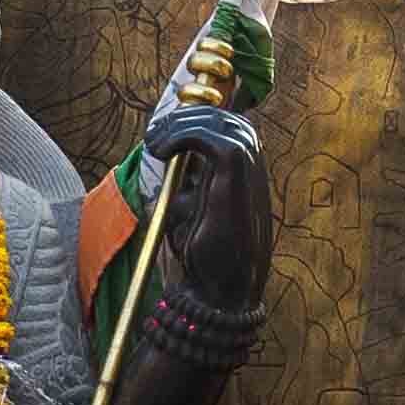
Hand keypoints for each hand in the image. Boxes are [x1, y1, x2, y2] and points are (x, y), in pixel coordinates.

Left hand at [139, 94, 270, 310]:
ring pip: (216, 121)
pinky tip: (161, 151)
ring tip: (154, 143)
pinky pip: (209, 135)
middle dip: (184, 118)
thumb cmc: (204, 254)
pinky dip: (182, 135)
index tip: (159, 134)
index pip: (222, 126)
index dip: (192, 120)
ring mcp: (248, 166)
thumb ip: (186, 181)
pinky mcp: (237, 170)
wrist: (221, 287)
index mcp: (244, 172)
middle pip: (220, 117)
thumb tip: (164, 150)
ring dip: (179, 125)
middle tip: (153, 135)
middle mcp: (251, 165)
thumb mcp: (190, 210)